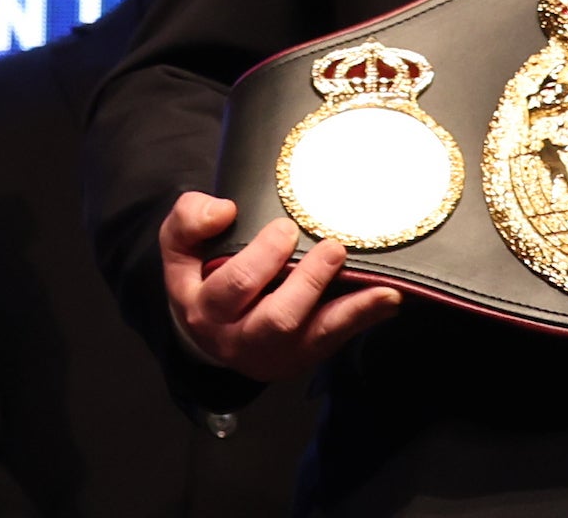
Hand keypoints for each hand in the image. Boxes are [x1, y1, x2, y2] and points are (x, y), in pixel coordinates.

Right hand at [160, 190, 394, 381]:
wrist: (207, 330)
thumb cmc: (199, 276)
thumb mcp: (178, 245)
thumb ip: (190, 221)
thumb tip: (225, 211)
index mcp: (205, 310)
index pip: (233, 288)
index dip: (261, 259)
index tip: (285, 228)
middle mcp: (239, 340)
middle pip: (277, 320)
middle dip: (308, 283)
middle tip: (332, 247)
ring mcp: (275, 354)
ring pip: (314, 338)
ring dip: (351, 313)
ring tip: (383, 289)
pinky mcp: (302, 357)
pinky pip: (334, 341)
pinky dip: (363, 320)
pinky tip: (388, 300)